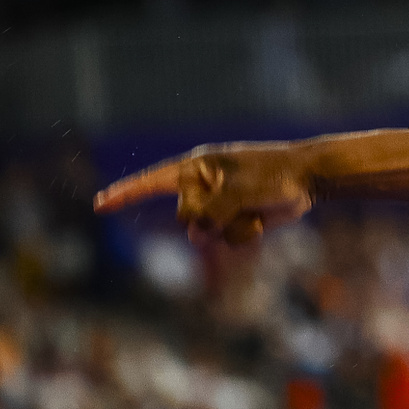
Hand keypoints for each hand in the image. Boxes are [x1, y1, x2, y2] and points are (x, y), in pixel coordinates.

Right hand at [94, 142, 315, 248]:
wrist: (310, 178)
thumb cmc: (273, 175)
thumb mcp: (237, 191)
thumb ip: (210, 213)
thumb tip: (196, 235)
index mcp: (196, 168)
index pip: (151, 182)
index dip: (124, 194)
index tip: (99, 205)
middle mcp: (204, 186)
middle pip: (185, 218)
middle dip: (208, 219)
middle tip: (238, 202)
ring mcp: (220, 204)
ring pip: (207, 235)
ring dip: (230, 229)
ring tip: (253, 210)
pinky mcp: (237, 218)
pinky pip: (228, 241)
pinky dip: (245, 236)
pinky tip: (262, 222)